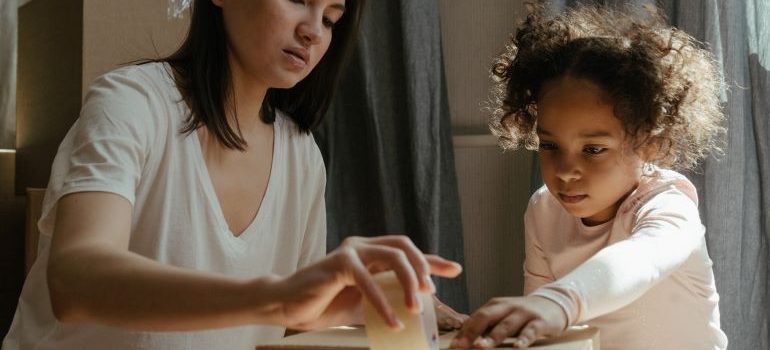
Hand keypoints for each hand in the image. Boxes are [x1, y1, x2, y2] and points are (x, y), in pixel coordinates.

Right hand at [273, 235, 461, 330]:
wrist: (288, 306)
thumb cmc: (325, 304)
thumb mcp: (364, 302)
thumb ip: (386, 297)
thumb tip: (414, 310)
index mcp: (370, 252)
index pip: (407, 251)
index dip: (433, 260)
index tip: (455, 270)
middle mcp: (363, 246)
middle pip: (404, 246)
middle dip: (423, 267)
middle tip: (430, 293)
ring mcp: (351, 251)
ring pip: (392, 257)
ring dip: (409, 284)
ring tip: (414, 309)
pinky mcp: (339, 263)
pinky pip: (369, 280)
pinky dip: (383, 303)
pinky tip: (392, 322)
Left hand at [450, 295, 566, 347]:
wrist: (553, 303)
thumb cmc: (522, 314)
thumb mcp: (503, 315)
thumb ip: (486, 324)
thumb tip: (462, 336)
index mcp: (495, 305)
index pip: (475, 317)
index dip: (463, 331)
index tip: (453, 344)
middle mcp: (507, 307)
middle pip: (486, 317)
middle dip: (472, 332)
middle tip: (461, 345)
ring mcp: (523, 313)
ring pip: (506, 325)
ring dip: (493, 337)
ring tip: (481, 347)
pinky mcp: (539, 321)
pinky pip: (530, 331)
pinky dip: (523, 340)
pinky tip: (517, 348)